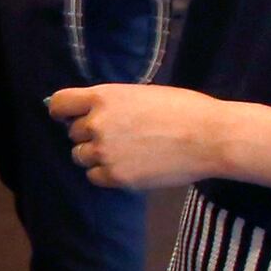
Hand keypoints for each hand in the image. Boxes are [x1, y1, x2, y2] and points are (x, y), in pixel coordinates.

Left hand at [46, 84, 236, 190]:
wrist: (210, 137)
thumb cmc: (183, 110)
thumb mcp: (140, 94)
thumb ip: (111, 103)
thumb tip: (85, 110)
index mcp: (103, 97)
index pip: (60, 103)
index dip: (62, 111)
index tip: (66, 116)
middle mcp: (97, 123)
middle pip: (73, 133)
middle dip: (90, 134)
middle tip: (119, 135)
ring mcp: (104, 151)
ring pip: (81, 156)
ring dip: (96, 155)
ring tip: (126, 151)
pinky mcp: (116, 176)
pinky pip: (94, 177)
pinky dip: (106, 174)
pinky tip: (129, 166)